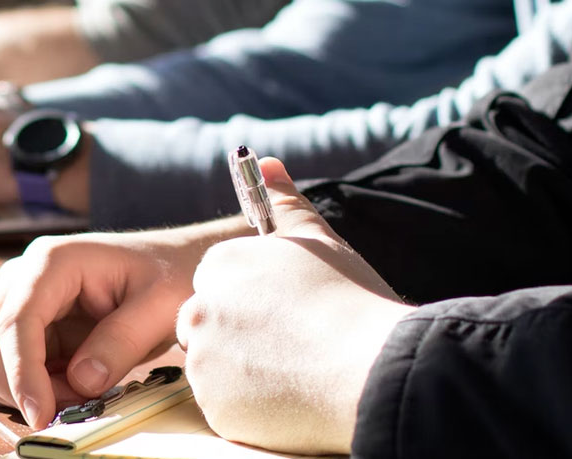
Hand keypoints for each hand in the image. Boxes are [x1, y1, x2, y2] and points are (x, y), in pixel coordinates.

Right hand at [0, 228, 212, 427]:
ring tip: (77, 394)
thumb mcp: (159, 307)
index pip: (15, 321)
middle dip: (21, 386)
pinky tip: (61, 388)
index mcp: (52, 262)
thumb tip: (80, 381)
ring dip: (21, 390)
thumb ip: (120, 342)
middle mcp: (22, 278)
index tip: (41, 415)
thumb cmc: (168, 276)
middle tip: (75, 405)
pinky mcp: (22, 326)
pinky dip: (21, 388)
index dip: (22, 373)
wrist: (171, 266)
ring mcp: (17, 301)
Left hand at [175, 158, 413, 454]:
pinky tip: (291, 396)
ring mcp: (203, 362)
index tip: (286, 313)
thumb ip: (285, 204)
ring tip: (298, 370)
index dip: (255, 301)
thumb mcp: (320, 241)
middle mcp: (200, 311)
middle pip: (208, 325)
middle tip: (292, 345)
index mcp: (220, 266)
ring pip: (216, 368)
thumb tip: (266, 164)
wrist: (371, 369)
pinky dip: (252, 406)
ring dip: (245, 371)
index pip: (219, 283)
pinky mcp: (215, 407)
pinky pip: (226, 406)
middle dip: (241, 335)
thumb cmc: (351, 301)